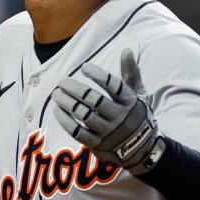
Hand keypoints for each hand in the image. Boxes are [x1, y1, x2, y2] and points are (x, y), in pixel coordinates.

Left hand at [53, 48, 159, 173]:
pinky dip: (65, 120)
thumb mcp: (138, 94)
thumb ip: (130, 73)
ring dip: (66, 103)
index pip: (114, 86)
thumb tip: (126, 49)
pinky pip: (77, 132)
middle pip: (94, 100)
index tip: (84, 67)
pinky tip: (57, 110)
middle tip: (62, 82)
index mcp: (129, 102)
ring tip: (56, 94)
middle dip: (75, 89)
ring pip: (83, 115)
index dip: (98, 75)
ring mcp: (108, 132)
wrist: (143, 150)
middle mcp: (119, 116)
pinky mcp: (97, 145)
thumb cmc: (137, 115)